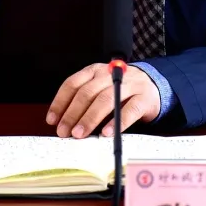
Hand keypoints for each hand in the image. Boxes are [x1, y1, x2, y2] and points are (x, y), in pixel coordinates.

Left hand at [47, 63, 161, 138]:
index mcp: (96, 71)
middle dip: (73, 113)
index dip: (60, 102)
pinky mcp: (144, 97)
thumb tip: (64, 123)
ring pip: (106, 99)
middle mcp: (110, 74)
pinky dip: (116, 122)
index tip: (52, 120)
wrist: (153, 86)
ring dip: (90, 118)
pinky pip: (129, 110)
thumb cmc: (120, 91)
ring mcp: (129, 84)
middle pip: (88, 92)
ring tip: (80, 133)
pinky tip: (106, 133)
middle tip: (64, 131)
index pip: (73, 83)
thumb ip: (85, 101)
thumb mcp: (100, 88)